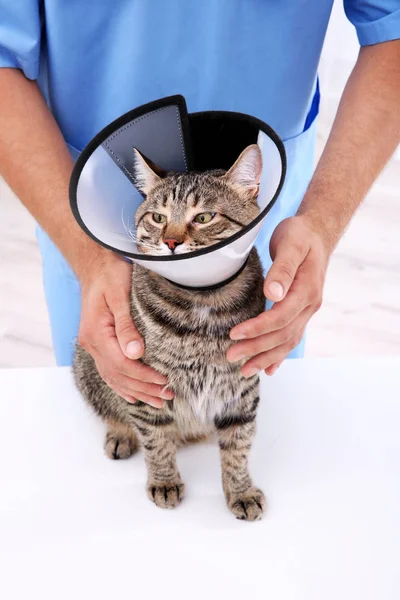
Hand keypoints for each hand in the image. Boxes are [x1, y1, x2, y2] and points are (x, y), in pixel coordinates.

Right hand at [77, 252, 172, 407]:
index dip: (144, 376)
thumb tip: (136, 354)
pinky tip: (133, 395)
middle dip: (143, 388)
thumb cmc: (110, 274)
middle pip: (118, 375)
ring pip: (113, 377)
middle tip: (167, 397)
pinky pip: (108, 370)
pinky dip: (121, 385)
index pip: (122, 364)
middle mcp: (91, 343)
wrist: (95, 263)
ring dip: (135, 391)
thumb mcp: (119, 295)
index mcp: (96, 332)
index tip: (164, 382)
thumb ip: (126, 325)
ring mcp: (93, 344)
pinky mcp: (98, 342)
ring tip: (157, 402)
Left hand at [227, 215, 329, 375]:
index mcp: (307, 290)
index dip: (258, 329)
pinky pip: (292, 337)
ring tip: (245, 370)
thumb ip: (283, 269)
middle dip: (257, 348)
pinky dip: (280, 354)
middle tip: (230, 357)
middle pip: (283, 335)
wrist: (316, 233)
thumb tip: (273, 294)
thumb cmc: (300, 235)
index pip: (281, 317)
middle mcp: (309, 305)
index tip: (234, 335)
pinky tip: (269, 368)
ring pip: (287, 341)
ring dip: (266, 357)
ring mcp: (307, 310)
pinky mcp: (300, 311)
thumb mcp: (290, 244)